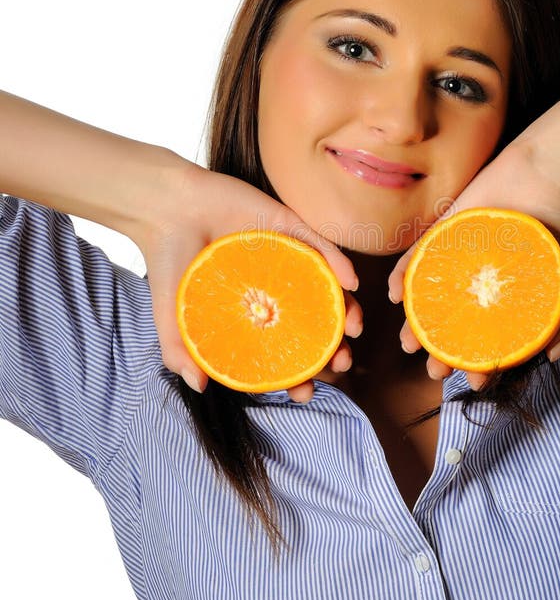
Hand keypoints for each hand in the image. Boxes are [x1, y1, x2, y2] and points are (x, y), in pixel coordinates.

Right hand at [136, 161, 361, 401]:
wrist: (165, 208)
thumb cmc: (168, 262)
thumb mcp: (171, 316)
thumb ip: (180, 352)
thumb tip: (199, 387)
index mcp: (253, 315)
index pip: (283, 350)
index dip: (297, 374)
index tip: (306, 391)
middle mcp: (275, 290)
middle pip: (313, 325)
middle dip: (332, 348)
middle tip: (341, 363)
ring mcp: (286, 260)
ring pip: (326, 289)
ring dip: (348, 310)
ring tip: (354, 329)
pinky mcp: (290, 227)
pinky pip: (321, 246)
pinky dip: (340, 264)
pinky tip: (352, 282)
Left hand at [387, 141, 559, 389]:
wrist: (546, 182)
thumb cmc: (559, 236)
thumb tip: (550, 357)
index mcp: (500, 304)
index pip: (483, 342)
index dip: (478, 365)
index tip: (476, 381)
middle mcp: (474, 289)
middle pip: (451, 327)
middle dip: (441, 353)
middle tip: (435, 369)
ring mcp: (454, 265)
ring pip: (428, 301)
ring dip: (414, 325)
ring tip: (409, 343)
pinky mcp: (439, 237)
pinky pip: (414, 260)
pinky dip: (402, 279)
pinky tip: (396, 297)